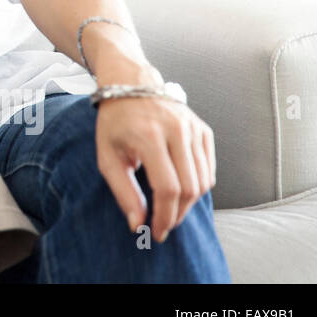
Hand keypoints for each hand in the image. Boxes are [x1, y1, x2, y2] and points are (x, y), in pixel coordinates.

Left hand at [95, 93, 216, 243]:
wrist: (131, 84)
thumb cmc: (115, 122)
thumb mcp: (107, 156)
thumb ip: (123, 192)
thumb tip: (137, 225)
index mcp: (149, 135)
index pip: (167, 188)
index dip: (165, 216)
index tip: (157, 232)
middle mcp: (176, 130)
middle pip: (190, 187)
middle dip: (178, 213)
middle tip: (165, 224)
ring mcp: (193, 128)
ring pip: (204, 180)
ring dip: (189, 203)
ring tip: (171, 210)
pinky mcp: (203, 129)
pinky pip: (209, 168)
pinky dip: (199, 185)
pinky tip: (182, 190)